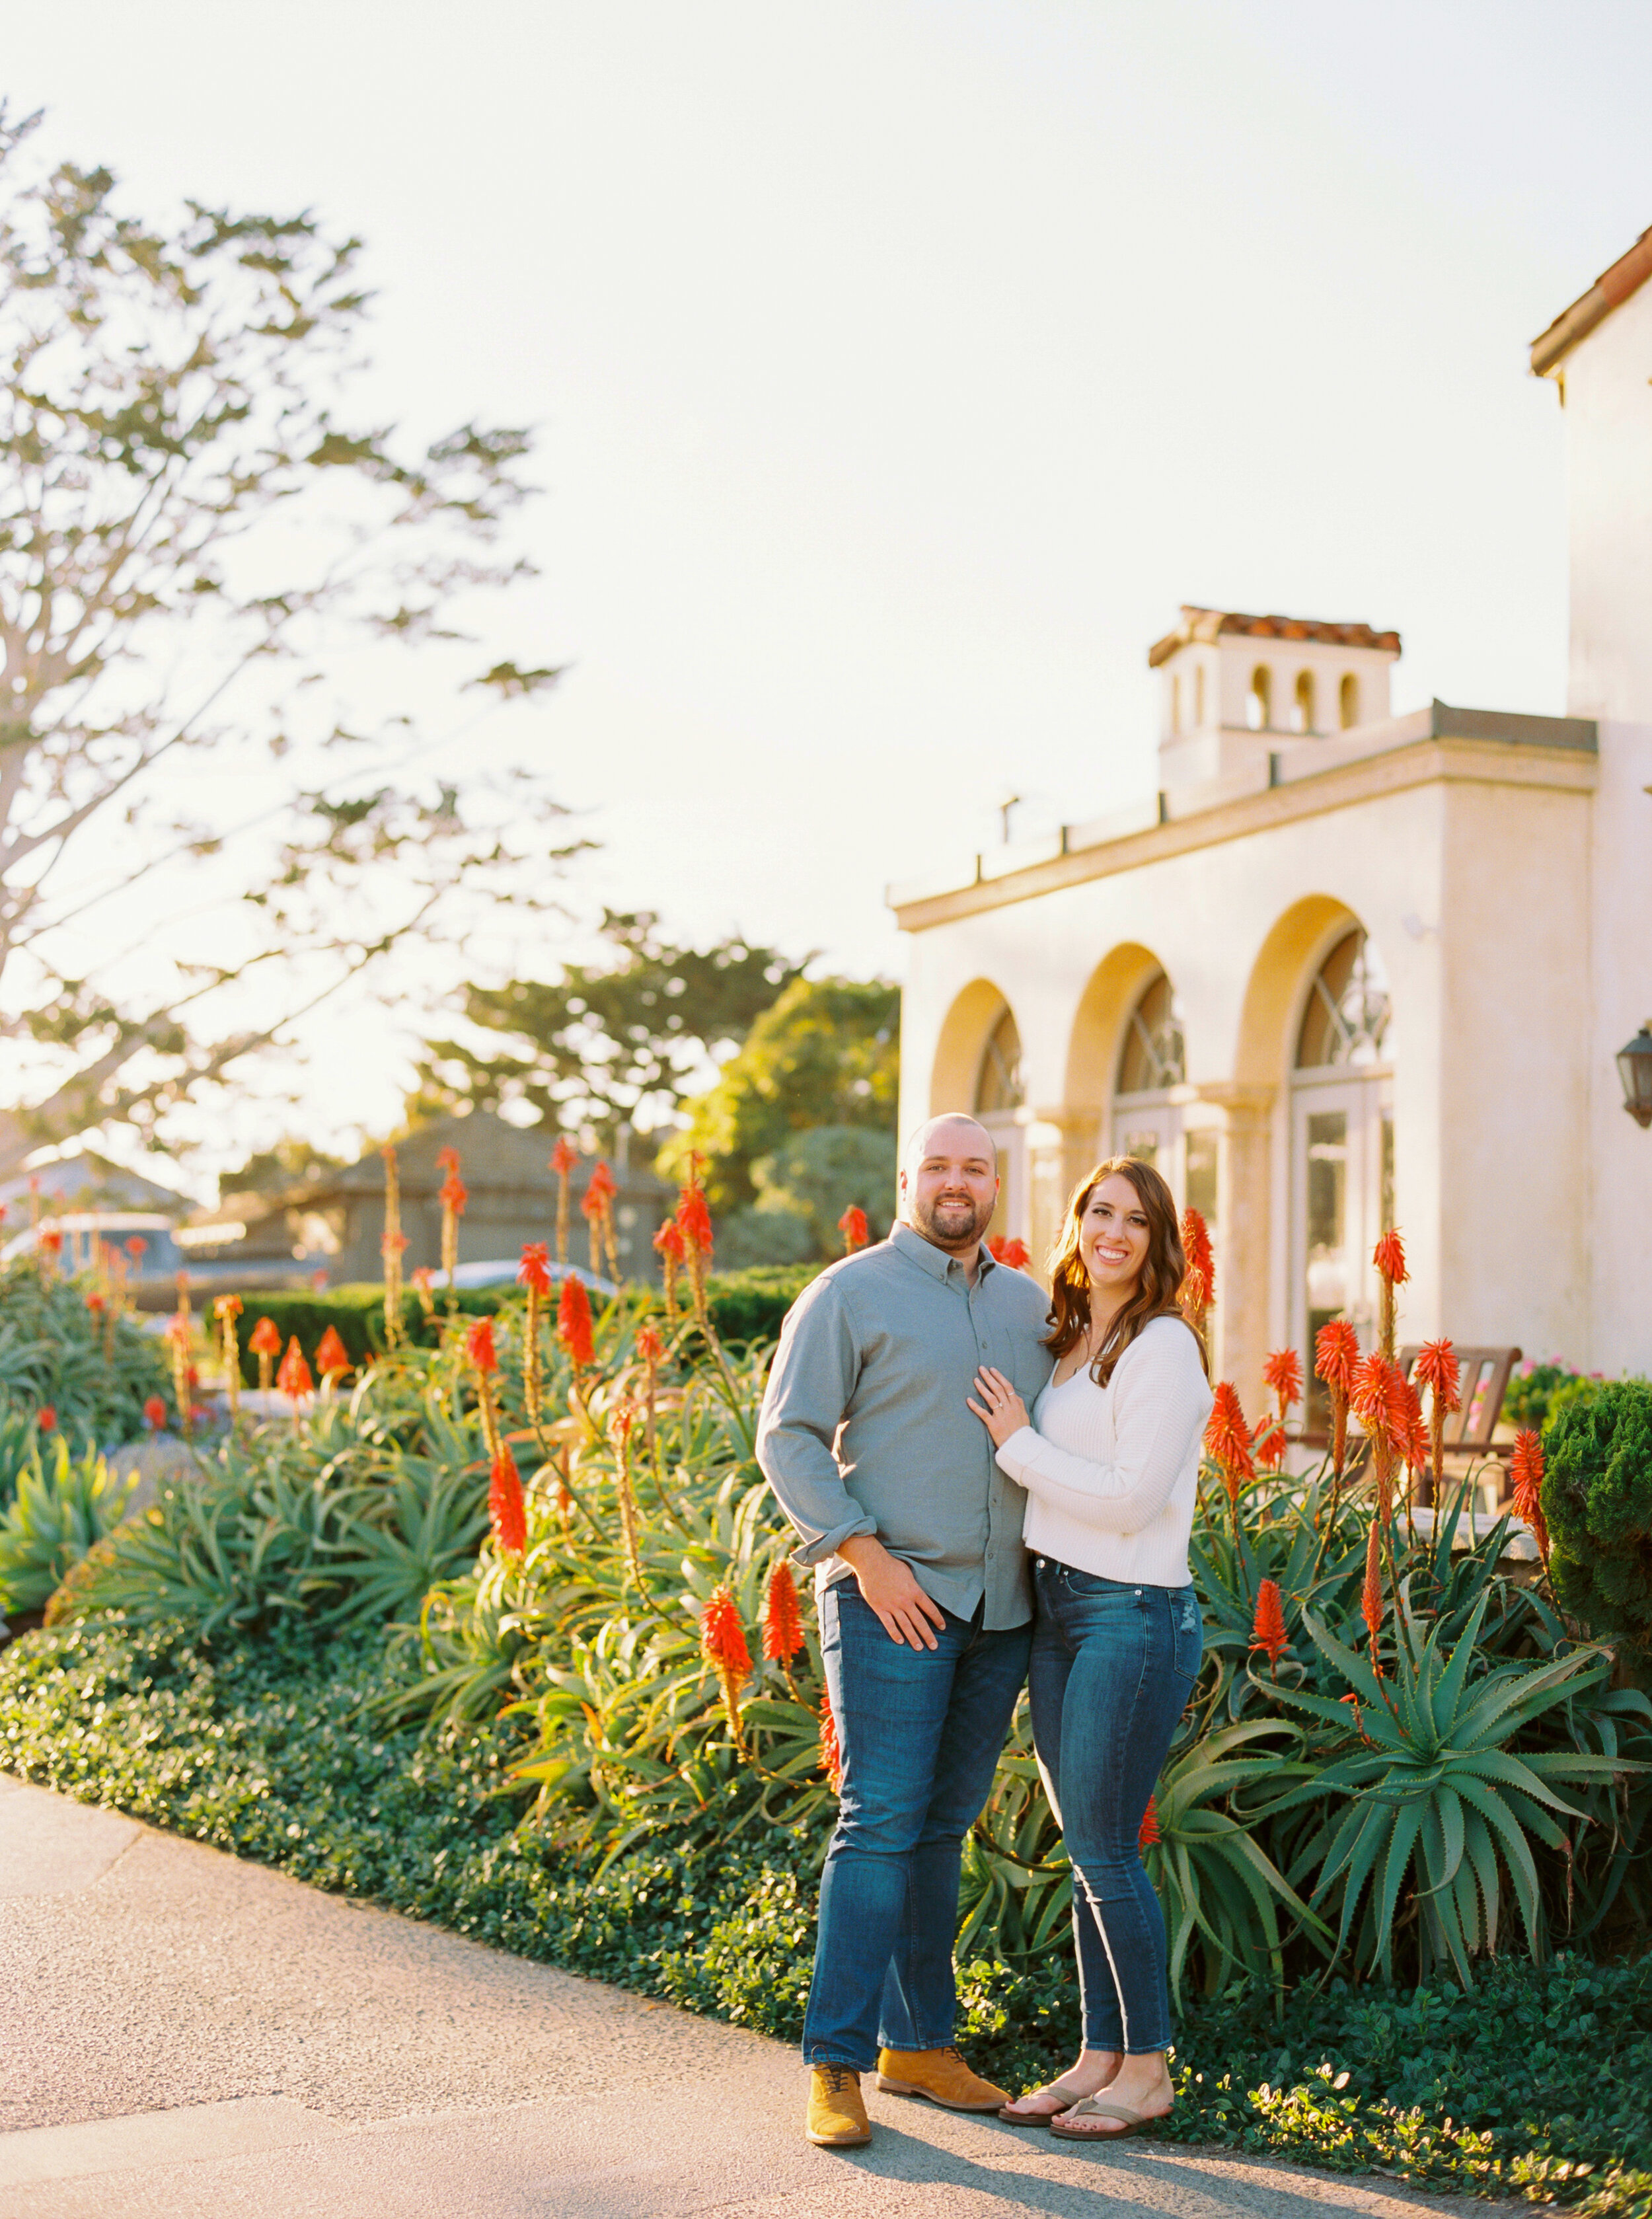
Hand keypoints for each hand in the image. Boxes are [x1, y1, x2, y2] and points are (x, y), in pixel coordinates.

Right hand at [836, 1535, 947, 1649]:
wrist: (872, 1563)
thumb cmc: (891, 1565)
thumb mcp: (909, 1573)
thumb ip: (914, 1587)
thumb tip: (919, 1596)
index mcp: (914, 1591)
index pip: (930, 1608)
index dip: (937, 1619)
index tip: (942, 1628)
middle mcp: (905, 1600)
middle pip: (919, 1621)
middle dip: (928, 1635)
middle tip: (934, 1647)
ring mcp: (892, 1605)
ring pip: (905, 1625)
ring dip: (913, 1638)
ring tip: (919, 1648)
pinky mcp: (880, 1608)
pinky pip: (888, 1624)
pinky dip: (894, 1633)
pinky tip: (900, 1641)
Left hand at [968, 1365, 1028, 1446]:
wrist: (1021, 1448)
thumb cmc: (1022, 1432)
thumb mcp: (1024, 1416)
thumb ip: (1019, 1405)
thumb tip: (1014, 1395)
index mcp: (1017, 1405)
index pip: (1007, 1387)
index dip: (999, 1377)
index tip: (992, 1369)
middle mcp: (1009, 1408)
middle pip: (998, 1389)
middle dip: (989, 1377)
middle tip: (981, 1368)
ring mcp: (1001, 1416)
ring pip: (991, 1398)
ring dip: (982, 1388)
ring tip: (975, 1380)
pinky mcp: (994, 1425)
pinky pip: (983, 1413)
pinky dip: (975, 1406)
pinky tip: (968, 1400)